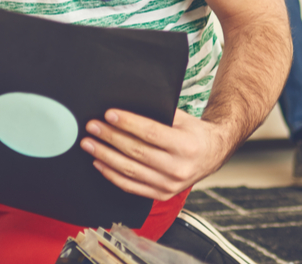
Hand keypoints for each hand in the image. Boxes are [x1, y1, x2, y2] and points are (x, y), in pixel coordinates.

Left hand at [81, 109, 234, 200]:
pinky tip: (99, 162)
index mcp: (186, 146)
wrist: (212, 154)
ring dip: (105, 156)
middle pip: (137, 152)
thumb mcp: (182, 118)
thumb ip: (158, 114)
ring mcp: (169, 185)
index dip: (128, 123)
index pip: (151, 133)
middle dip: (110, 137)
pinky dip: (111, 174)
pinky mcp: (161, 194)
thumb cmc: (194, 133)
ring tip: (89, 144)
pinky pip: (131, 186)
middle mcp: (179, 168)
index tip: (108, 114)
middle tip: (92, 127)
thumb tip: (125, 107)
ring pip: (130, 170)